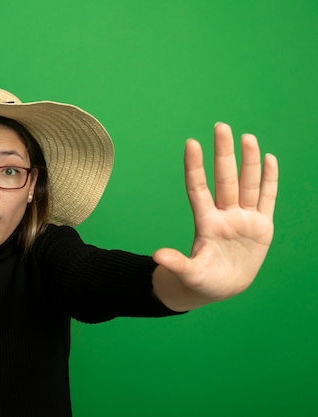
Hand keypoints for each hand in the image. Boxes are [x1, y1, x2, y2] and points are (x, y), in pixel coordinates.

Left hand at [153, 123, 277, 309]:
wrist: (221, 287)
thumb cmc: (201, 282)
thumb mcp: (189, 275)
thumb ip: (176, 264)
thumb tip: (157, 256)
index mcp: (205, 224)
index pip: (198, 188)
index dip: (195, 167)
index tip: (191, 143)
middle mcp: (224, 215)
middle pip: (224, 179)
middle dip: (223, 153)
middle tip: (220, 126)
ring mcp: (243, 219)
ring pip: (247, 184)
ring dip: (248, 161)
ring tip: (246, 136)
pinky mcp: (261, 227)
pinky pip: (267, 198)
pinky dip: (269, 179)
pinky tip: (269, 158)